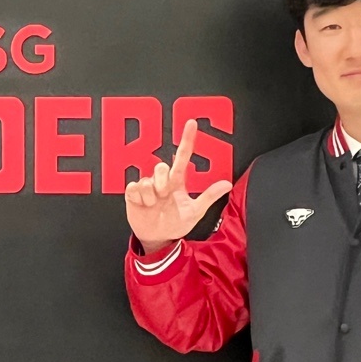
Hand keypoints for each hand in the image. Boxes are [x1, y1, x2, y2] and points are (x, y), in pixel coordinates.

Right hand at [124, 118, 233, 251]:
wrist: (157, 238)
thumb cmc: (176, 223)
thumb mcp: (195, 211)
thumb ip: (209, 196)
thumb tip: (227, 184)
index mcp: (177, 181)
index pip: (183, 156)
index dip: (187, 140)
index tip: (191, 123)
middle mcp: (162, 180)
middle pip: (160, 167)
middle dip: (162, 182)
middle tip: (164, 196)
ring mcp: (147, 186)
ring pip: (146, 180)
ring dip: (151, 196)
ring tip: (153, 205)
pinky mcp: (133, 193)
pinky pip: (134, 188)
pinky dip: (140, 199)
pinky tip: (143, 205)